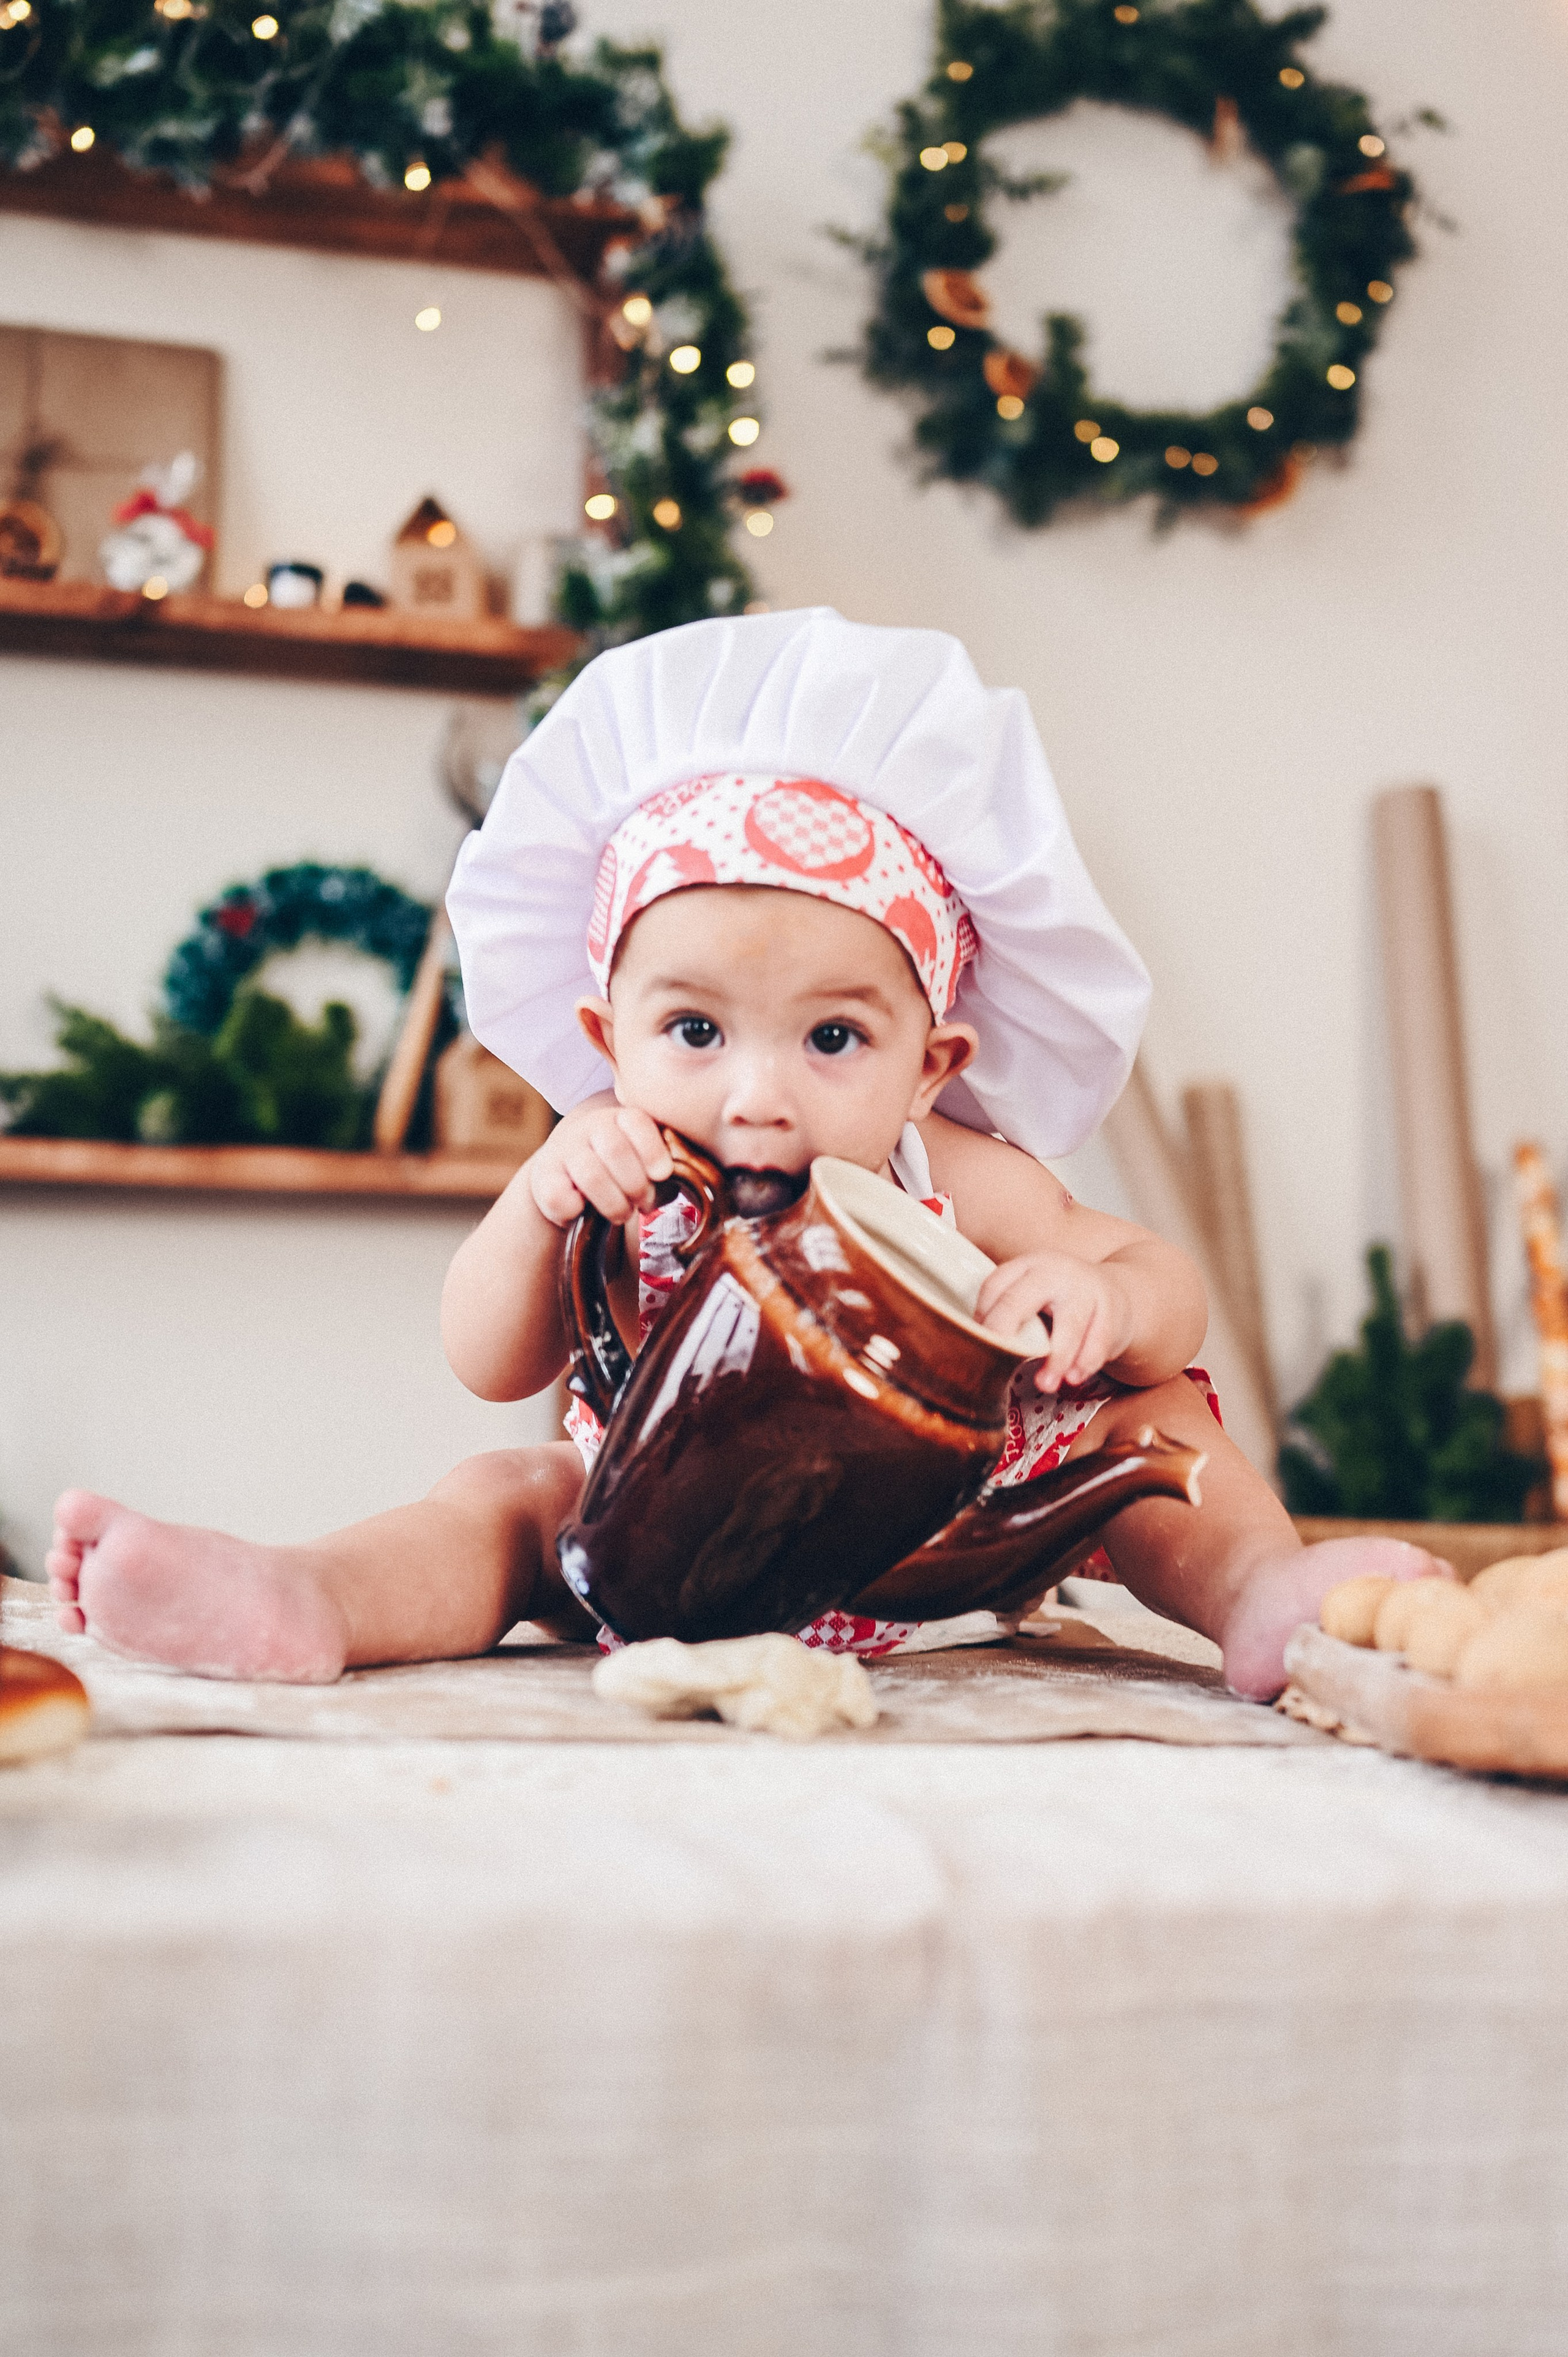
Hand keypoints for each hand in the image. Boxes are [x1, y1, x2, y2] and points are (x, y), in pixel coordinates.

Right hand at [528, 1102, 673, 1226]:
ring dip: (614, 1204)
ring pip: (592, 1176)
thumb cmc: (619, 1172)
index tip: (662, 1175)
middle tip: (643, 1204)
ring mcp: (564, 1149)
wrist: (567, 1177)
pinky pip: (559, 1196)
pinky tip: (583, 1210)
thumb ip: (660, 1168)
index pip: (637, 1123)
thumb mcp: (642, 1162)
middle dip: (636, 1186)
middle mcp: (590, 1127)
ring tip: (622, 1214)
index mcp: (620, 1118)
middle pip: (617, 1151)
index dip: (654, 1152)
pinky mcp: (543, 1175)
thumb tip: (669, 1182)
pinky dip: (575, 1210)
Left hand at [975, 1251, 1134, 1393]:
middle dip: (1005, 1331)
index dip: (983, 1320)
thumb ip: (1009, 1315)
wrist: (1112, 1293)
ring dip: (1056, 1359)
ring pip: (1068, 1324)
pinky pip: (1098, 1339)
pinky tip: (1074, 1378)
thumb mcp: (1032, 1297)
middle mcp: (1052, 1271)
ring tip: (1045, 1385)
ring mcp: (1084, 1288)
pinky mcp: (1111, 1309)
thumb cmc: (1058, 1303)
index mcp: (1025, 1267)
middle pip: (1020, 1300)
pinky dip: (1086, 1362)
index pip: (994, 1288)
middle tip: (996, 1356)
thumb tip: (978, 1353)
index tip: (980, 1347)